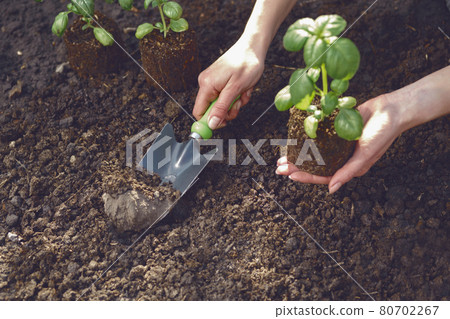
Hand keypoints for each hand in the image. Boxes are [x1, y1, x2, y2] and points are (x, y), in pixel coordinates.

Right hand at [193, 39, 264, 128]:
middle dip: (228, 110)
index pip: (199, 112)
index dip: (210, 121)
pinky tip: (244, 87)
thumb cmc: (246, 63)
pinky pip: (226, 96)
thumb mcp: (235, 89)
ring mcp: (213, 82)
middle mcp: (206, 83)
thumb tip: (211, 124)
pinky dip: (237, 95)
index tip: (225, 123)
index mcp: (206, 85)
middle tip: (239, 102)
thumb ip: (222, 108)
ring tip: (243, 92)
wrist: (254, 47)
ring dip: (235, 103)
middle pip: (212, 109)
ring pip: (222, 104)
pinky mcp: (220, 81)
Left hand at [276, 93, 403, 192]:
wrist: (390, 109)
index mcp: (347, 166)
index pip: (322, 175)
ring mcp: (337, 142)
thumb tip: (331, 190)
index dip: (305, 176)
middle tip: (279, 167)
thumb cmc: (382, 134)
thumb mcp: (364, 156)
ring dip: (298, 153)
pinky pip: (317, 135)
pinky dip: (305, 137)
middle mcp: (341, 156)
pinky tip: (294, 138)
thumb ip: (347, 172)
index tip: (290, 175)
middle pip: (314, 165)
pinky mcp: (335, 128)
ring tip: (282, 155)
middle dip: (296, 167)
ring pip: (313, 151)